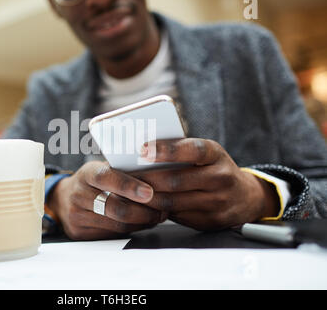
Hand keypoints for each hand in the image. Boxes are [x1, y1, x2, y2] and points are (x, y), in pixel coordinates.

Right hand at [47, 161, 165, 239]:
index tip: (149, 192)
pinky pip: (113, 234)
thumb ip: (123, 171)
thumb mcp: (103, 168)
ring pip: (117, 224)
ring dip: (143, 222)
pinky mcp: (80, 233)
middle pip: (115, 207)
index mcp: (87, 173)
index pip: (107, 177)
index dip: (129, 186)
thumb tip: (157, 173)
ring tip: (158, 216)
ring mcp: (77, 215)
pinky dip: (132, 229)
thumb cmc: (93, 181)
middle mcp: (79, 194)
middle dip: (144, 210)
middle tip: (164, 209)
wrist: (63, 199)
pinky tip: (142, 223)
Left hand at [134, 138, 279, 230]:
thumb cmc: (215, 168)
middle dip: (146, 179)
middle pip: (176, 180)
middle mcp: (220, 178)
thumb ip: (181, 150)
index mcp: (216, 154)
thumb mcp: (206, 152)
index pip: (192, 150)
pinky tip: (145, 205)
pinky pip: (177, 217)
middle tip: (125, 176)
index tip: (143, 149)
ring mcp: (217, 202)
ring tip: (130, 191)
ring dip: (147, 197)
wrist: (245, 197)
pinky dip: (157, 211)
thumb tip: (143, 151)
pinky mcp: (210, 221)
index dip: (167, 150)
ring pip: (172, 202)